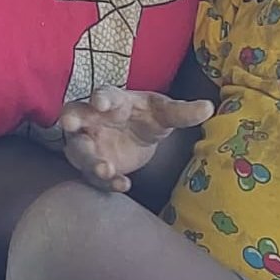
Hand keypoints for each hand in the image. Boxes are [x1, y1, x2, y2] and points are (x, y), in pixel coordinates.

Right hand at [60, 86, 212, 192]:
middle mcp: (93, 119)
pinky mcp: (94, 168)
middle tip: (70, 124)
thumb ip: (183, 112)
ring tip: (106, 169)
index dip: (101, 97)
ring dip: (89, 159)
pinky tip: (122, 185)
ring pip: (79, 150)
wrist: (139, 137)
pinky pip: (93, 176)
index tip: (100, 101)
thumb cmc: (147, 116)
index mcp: (112, 100)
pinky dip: (105, 182)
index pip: (103, 94)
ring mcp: (90, 144)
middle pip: (74, 117)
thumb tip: (209, 107)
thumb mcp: (166, 113)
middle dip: (71, 121)